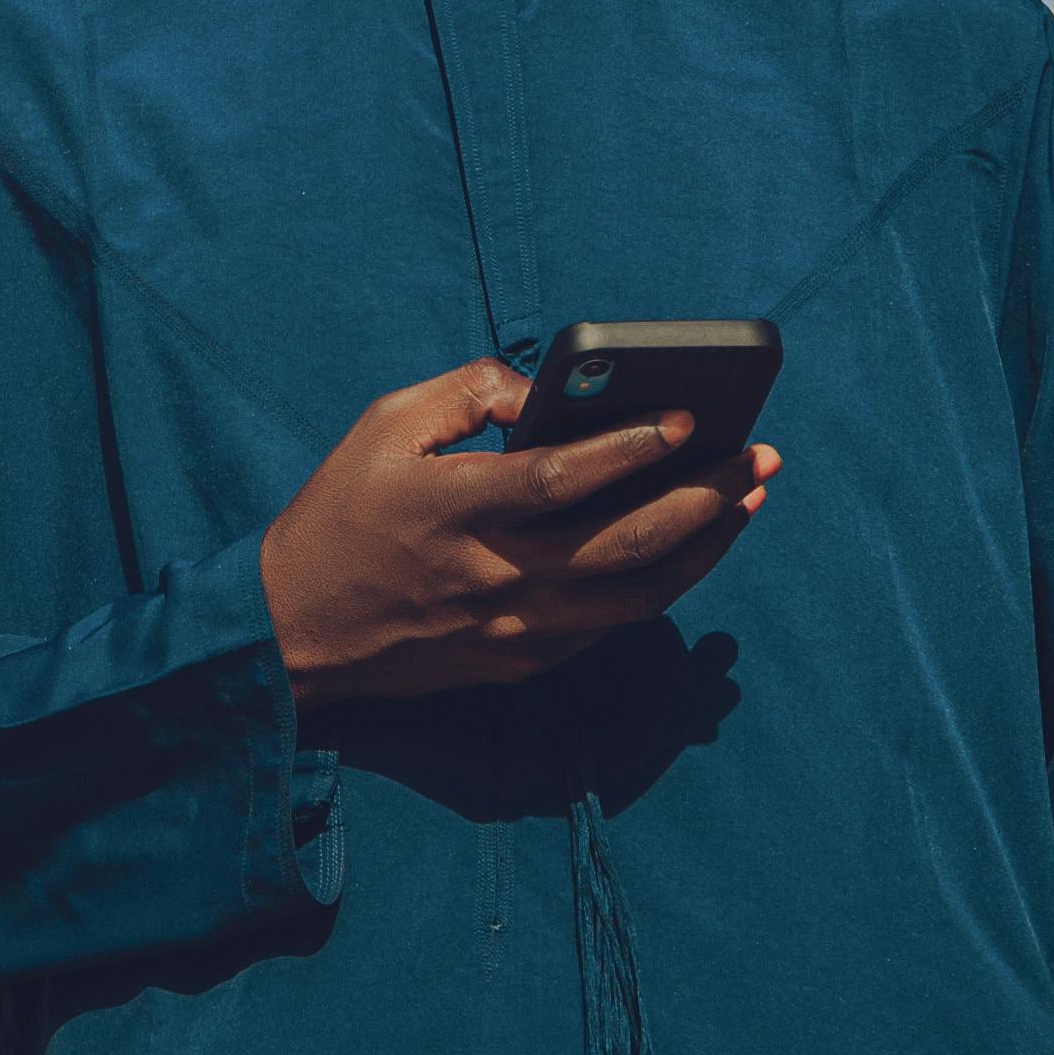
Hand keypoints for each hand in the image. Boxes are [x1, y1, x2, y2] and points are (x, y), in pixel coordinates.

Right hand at [259, 359, 778, 706]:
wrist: (294, 630)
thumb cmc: (340, 512)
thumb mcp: (384, 425)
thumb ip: (467, 393)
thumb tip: (545, 391)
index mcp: (458, 510)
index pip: (562, 478)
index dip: (630, 447)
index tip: (688, 415)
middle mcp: (496, 578)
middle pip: (623, 543)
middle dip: (704, 498)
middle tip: (759, 459)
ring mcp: (514, 630)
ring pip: (634, 595)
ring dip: (703, 549)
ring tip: (747, 503)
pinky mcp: (519, 662)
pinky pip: (608, 625)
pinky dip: (659, 586)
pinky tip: (691, 549)